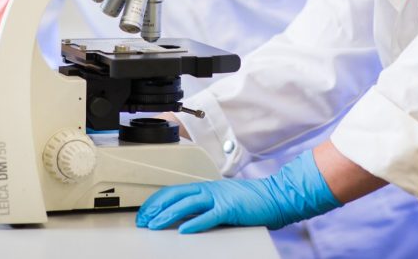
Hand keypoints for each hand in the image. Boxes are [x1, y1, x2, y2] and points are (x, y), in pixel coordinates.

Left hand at [136, 150, 340, 233]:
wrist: (274, 197)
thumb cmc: (249, 202)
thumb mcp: (220, 201)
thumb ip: (203, 207)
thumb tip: (182, 218)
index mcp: (206, 186)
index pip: (174, 191)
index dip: (157, 201)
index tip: (145, 213)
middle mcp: (209, 188)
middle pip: (176, 194)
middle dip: (156, 207)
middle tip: (142, 221)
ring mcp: (219, 197)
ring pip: (188, 203)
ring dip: (169, 214)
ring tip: (155, 225)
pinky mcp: (230, 208)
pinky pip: (209, 216)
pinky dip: (195, 223)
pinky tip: (184, 231)